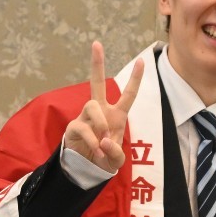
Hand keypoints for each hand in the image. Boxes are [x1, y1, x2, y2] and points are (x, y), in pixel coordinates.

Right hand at [62, 41, 142, 172]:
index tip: (142, 61)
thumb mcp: (117, 161)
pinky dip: (92, 140)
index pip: (128, 95)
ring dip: (100, 122)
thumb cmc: (105, 160)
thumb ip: (115, 153)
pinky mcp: (73, 127)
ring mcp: (86, 118)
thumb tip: (103, 140)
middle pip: (97, 83)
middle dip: (97, 64)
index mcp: (116, 115)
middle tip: (96, 44)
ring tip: (103, 140)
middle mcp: (100, 112)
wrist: (87, 172)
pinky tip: (97, 150)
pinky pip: (82, 127)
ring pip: (92, 105)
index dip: (135, 79)